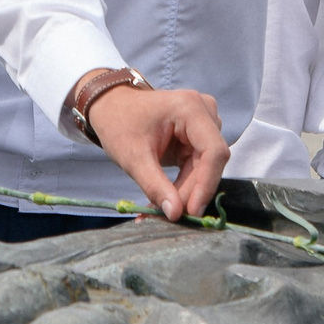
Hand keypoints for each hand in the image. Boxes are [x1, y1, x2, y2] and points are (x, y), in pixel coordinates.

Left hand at [78, 80, 228, 218]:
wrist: (110, 107)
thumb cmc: (119, 123)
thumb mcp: (133, 157)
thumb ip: (155, 185)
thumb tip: (175, 214)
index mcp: (190, 108)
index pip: (213, 151)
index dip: (206, 184)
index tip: (192, 211)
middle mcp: (203, 112)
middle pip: (210, 161)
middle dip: (192, 192)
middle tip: (171, 216)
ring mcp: (203, 123)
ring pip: (205, 168)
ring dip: (187, 191)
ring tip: (162, 210)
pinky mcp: (197, 137)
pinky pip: (198, 166)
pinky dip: (184, 185)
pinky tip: (167, 199)